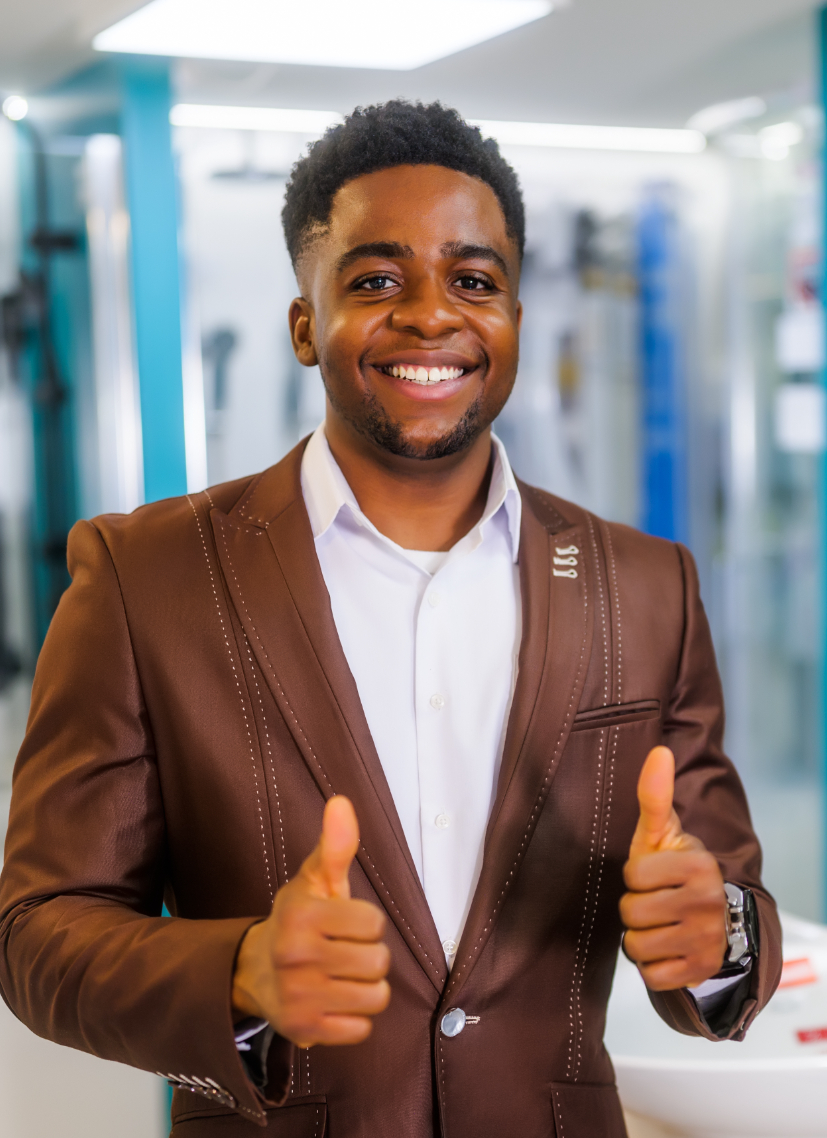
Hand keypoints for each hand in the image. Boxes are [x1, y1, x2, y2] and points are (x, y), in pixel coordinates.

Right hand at [232, 796, 390, 1045]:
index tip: (345, 925)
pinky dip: (355, 1018)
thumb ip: (335, 845)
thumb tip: (342, 803)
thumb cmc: (298, 922)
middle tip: (342, 952)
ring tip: (340, 976)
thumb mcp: (314, 881)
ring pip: (375, 996)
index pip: (374, 924)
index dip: (366, 924)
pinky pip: (362, 1029)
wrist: (254, 971)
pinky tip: (334, 1001)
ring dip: (365, 987)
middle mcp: (295, 957)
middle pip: (378, 962)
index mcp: (301, 916)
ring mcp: (298, 997)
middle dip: (368, 956)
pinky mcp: (304, 1030)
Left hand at [619, 746, 727, 990]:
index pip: (632, 876)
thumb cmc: (674, 871)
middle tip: (656, 903)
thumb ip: (655, 796)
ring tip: (660, 925)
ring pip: (637, 946)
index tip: (653, 876)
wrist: (713, 919)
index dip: (634, 877)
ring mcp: (709, 940)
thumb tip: (659, 751)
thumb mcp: (662, 834)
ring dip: (641, 938)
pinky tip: (668, 949)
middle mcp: (709, 902)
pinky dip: (653, 966)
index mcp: (698, 865)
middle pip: (631, 913)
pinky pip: (651, 976)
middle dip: (635, 910)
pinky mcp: (702, 972)